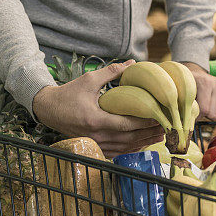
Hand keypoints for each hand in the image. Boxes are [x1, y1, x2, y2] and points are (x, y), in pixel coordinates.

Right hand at [32, 60, 163, 157]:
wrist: (49, 110)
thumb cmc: (69, 93)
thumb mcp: (89, 79)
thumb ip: (112, 72)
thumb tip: (133, 63)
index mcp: (95, 120)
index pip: (126, 124)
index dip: (144, 121)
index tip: (160, 116)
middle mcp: (96, 136)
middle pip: (129, 139)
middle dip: (149, 133)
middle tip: (167, 127)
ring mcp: (95, 144)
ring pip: (124, 148)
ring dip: (143, 142)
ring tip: (159, 135)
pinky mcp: (94, 147)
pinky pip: (117, 151)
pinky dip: (131, 148)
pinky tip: (142, 142)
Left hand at [180, 62, 215, 119]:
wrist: (197, 74)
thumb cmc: (189, 87)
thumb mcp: (184, 94)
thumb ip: (185, 106)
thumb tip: (187, 122)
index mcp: (204, 83)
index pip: (205, 109)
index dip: (197, 116)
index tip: (192, 113)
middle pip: (214, 114)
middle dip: (205, 115)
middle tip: (200, 107)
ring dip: (213, 113)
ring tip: (208, 104)